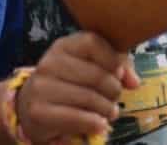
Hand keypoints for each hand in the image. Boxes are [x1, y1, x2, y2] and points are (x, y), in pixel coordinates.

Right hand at [17, 32, 138, 143]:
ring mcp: (41, 86)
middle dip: (113, 90)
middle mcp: (50, 62)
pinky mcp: (39, 110)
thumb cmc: (70, 81)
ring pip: (88, 97)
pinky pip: (75, 117)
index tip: (119, 73)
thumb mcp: (92, 66)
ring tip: (110, 112)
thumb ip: (117, 67)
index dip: (112, 59)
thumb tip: (134, 82)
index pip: (93, 42)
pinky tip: (100, 125)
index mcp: (64, 45)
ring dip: (107, 109)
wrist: (32, 104)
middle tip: (115, 98)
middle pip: (95, 74)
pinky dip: (93, 123)